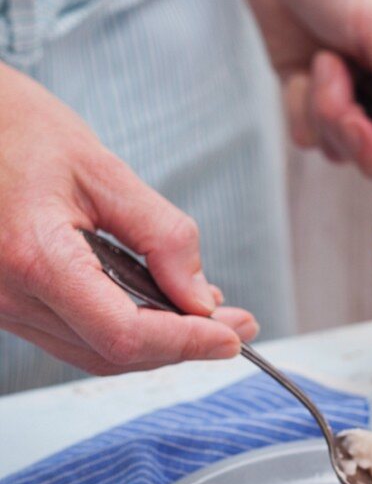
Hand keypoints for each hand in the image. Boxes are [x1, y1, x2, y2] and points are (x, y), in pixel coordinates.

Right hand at [0, 65, 257, 375]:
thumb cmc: (14, 129)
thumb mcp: (101, 168)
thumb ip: (160, 235)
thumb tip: (201, 296)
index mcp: (35, 256)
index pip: (124, 333)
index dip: (186, 343)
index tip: (232, 337)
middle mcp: (12, 296)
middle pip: (115, 354)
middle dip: (184, 346)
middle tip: (238, 328)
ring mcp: (5, 308)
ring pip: (96, 354)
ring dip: (159, 344)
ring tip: (209, 317)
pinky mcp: (8, 307)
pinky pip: (76, 338)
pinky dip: (125, 332)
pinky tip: (160, 308)